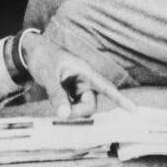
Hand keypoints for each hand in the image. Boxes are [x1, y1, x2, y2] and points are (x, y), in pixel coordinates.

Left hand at [19, 32, 136, 119]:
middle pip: (91, 104)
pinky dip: (66, 109)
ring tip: (56, 103)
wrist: (32, 52)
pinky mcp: (70, 93)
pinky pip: (73, 107)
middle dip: (78, 111)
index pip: (106, 87)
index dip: (120, 99)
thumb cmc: (43, 57)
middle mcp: (84, 80)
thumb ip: (56, 94)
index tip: (134, 110)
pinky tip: (56, 103)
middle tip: (61, 111)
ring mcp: (77, 87)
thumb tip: (63, 114)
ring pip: (82, 107)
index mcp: (85, 71)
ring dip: (71, 110)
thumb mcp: (48, 74)